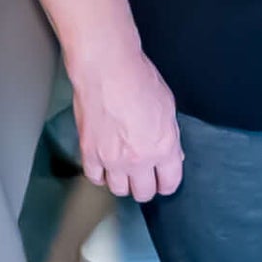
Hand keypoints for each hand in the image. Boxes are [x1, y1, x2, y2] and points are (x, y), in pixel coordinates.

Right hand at [67, 45, 184, 203]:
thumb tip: (172, 154)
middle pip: (143, 193)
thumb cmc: (138, 79)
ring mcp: (112, 159)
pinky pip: (94, 177)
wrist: (106, 68)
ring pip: (118, 190)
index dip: (167, 184)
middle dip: (145, 186)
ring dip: (122, 182)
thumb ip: (170, 136)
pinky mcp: (89, 153)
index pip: (169, 183)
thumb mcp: (167, 107)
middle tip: (143, 177)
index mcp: (163, 148)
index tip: (163, 181)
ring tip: (123, 170)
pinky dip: (100, 174)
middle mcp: (138, 159)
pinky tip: (104, 165)